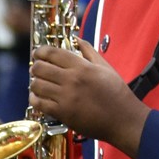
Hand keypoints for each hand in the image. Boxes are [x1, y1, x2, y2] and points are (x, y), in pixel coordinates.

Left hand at [30, 40, 148, 156]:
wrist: (123, 119)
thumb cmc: (117, 93)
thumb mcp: (106, 68)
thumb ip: (89, 51)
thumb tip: (77, 39)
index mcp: (82, 67)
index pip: (52, 53)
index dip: (41, 51)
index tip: (38, 53)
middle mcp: (72, 80)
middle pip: (40, 68)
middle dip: (36, 67)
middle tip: (38, 69)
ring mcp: (66, 97)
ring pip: (36, 85)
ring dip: (35, 83)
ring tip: (39, 83)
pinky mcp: (62, 113)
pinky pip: (39, 103)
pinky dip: (35, 99)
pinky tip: (39, 97)